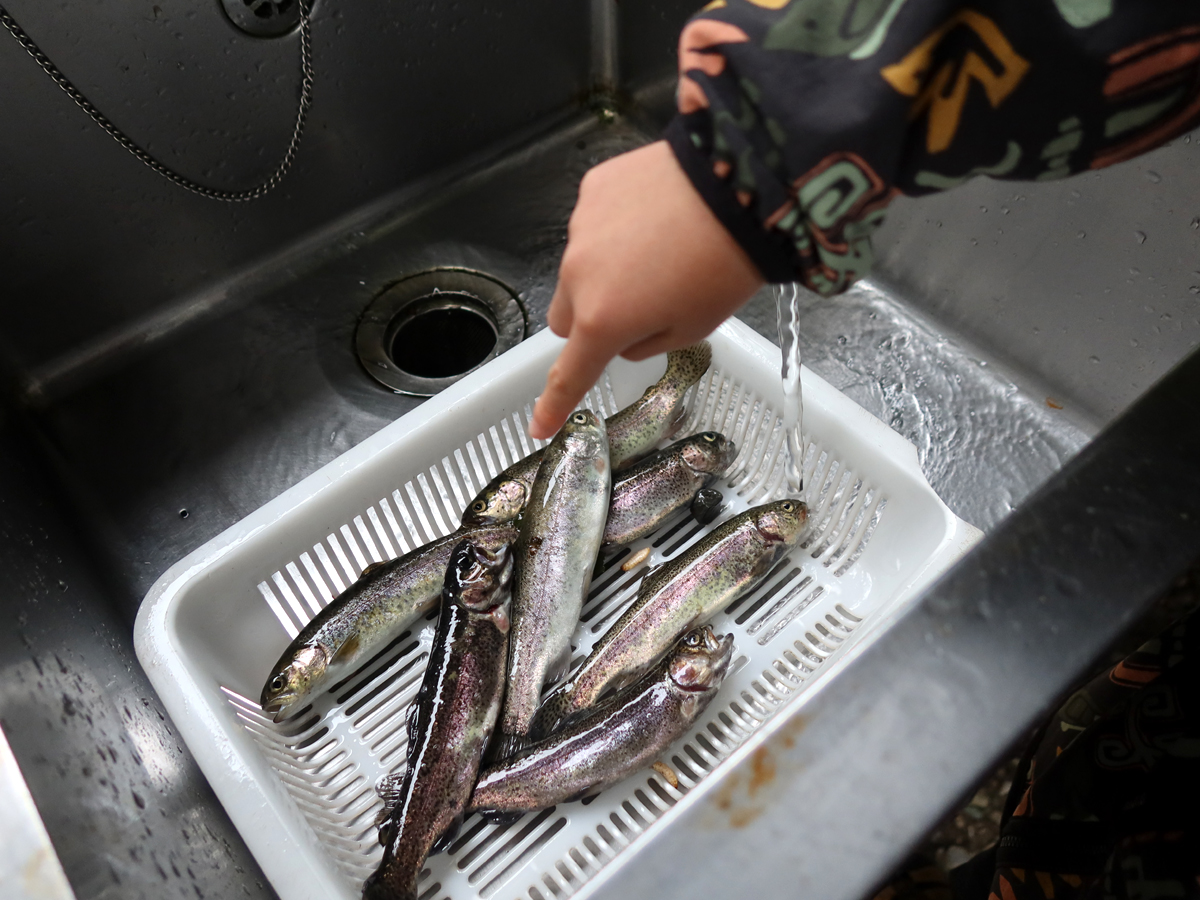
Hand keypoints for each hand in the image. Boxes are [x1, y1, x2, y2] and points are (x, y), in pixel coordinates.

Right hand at [529, 140, 763, 439]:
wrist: (741, 183)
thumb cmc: (725, 265)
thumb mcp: (693, 328)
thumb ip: (645, 344)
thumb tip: (623, 335)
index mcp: (604, 322)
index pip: (569, 374)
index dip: (554, 405)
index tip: (539, 426)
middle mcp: (579, 276)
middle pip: (564, 316)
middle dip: (590, 321)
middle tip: (636, 308)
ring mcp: (581, 228)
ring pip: (579, 267)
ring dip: (606, 270)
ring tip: (660, 250)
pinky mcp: (593, 190)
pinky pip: (593, 223)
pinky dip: (615, 229)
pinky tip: (655, 216)